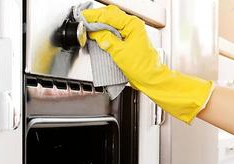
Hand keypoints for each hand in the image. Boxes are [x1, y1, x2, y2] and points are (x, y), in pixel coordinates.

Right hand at [83, 5, 213, 123]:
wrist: (150, 78)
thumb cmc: (142, 68)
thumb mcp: (120, 53)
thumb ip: (106, 40)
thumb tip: (95, 32)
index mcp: (133, 25)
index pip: (109, 15)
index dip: (94, 17)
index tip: (83, 19)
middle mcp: (132, 26)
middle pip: (110, 15)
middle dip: (96, 18)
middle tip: (83, 21)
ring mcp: (130, 32)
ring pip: (111, 22)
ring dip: (99, 24)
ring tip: (88, 28)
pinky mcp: (127, 40)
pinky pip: (113, 31)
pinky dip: (104, 31)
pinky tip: (97, 35)